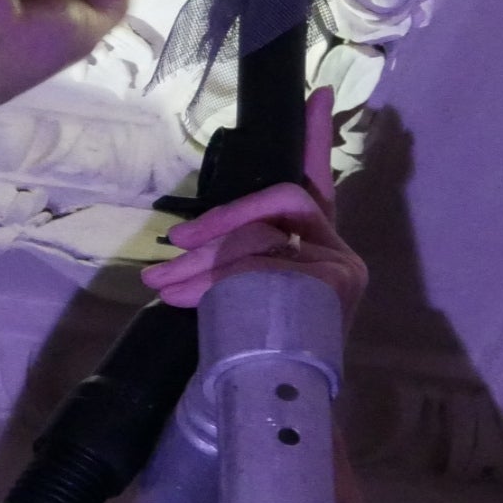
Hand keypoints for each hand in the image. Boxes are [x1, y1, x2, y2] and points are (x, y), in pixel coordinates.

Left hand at [138, 88, 363, 331]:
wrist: (284, 411)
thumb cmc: (260, 351)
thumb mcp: (241, 299)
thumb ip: (229, 265)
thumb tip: (173, 256)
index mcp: (315, 244)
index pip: (318, 180)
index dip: (316, 136)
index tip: (318, 92)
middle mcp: (336, 249)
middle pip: (282, 199)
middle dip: (222, 219)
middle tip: (173, 244)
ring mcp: (341, 267)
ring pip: (264, 238)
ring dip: (205, 262)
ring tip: (161, 283)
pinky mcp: (336, 285)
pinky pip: (267, 266)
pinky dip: (223, 282)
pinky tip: (189, 301)